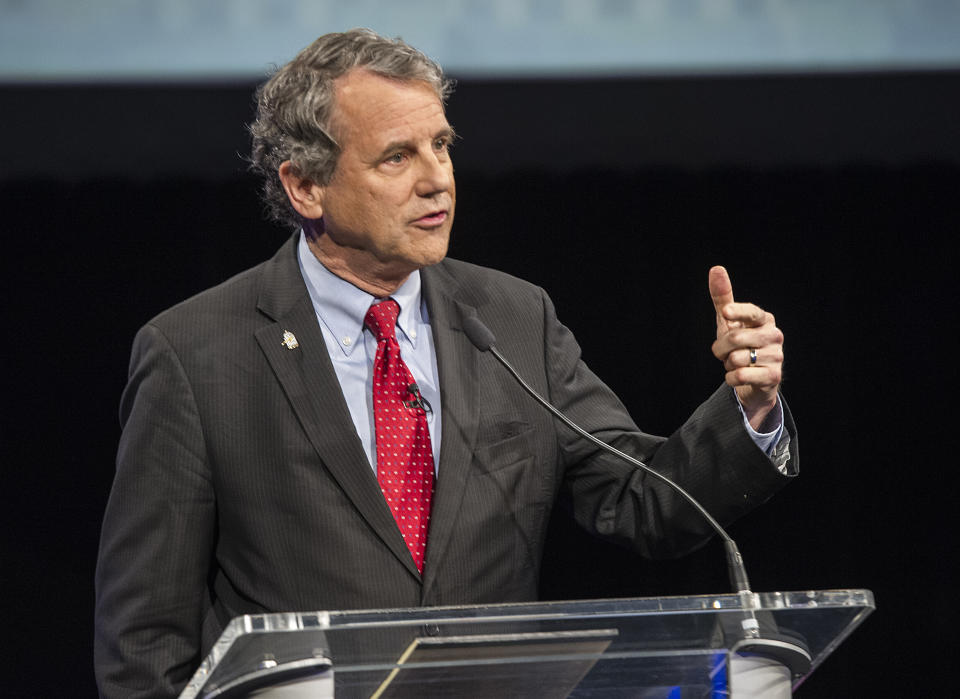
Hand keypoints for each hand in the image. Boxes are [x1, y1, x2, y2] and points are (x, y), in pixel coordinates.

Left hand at [709, 266, 783, 430]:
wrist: (754, 379)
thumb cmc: (740, 344)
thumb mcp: (729, 321)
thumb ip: (722, 297)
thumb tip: (716, 269)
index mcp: (764, 319)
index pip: (751, 313)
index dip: (737, 312)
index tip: (725, 312)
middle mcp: (774, 336)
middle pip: (735, 338)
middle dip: (720, 348)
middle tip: (724, 353)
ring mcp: (776, 356)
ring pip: (736, 359)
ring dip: (727, 364)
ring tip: (736, 364)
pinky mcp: (773, 376)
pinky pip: (740, 376)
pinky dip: (731, 378)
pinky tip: (738, 376)